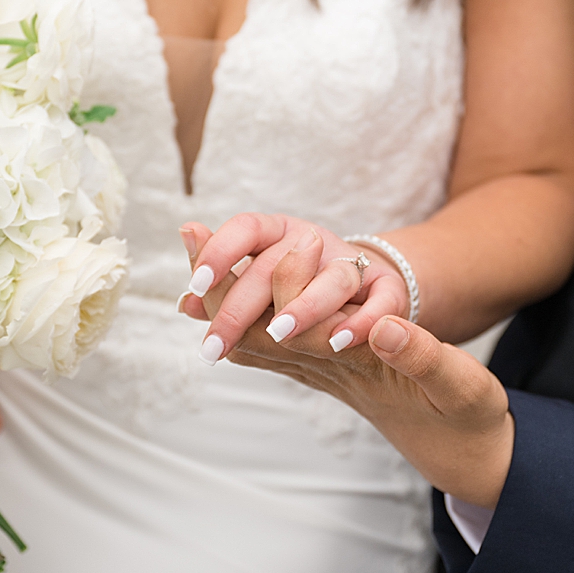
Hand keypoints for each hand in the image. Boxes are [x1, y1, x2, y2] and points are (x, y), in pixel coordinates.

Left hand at [179, 214, 410, 361]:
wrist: (371, 294)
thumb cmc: (306, 291)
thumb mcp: (265, 290)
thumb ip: (228, 293)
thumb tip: (184, 304)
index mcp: (279, 234)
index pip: (245, 229)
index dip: (218, 252)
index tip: (194, 286)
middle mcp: (313, 241)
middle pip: (277, 264)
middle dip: (242, 306)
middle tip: (215, 343)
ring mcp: (353, 263)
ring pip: (332, 277)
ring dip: (306, 304)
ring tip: (279, 332)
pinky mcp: (388, 288)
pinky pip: (381, 300)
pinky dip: (361, 321)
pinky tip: (338, 341)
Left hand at [183, 225, 512, 507]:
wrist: (457, 452)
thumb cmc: (465, 417)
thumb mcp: (459, 385)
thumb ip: (422, 357)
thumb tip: (381, 326)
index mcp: (364, 369)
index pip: (306, 330)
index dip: (288, 286)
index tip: (289, 240)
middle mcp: (330, 371)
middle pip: (262, 333)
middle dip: (226, 285)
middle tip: (196, 232)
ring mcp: (321, 372)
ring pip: (256, 337)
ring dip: (222, 294)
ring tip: (194, 244)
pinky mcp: (323, 368)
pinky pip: (268, 344)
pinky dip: (238, 311)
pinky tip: (217, 289)